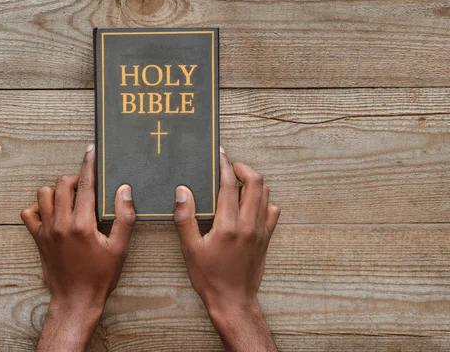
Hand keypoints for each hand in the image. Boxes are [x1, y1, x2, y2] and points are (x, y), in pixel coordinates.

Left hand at [20, 144, 135, 351]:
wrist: (76, 301)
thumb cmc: (100, 276)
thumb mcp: (120, 248)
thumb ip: (124, 217)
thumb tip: (124, 190)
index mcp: (82, 224)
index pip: (85, 185)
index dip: (89, 164)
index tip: (90, 149)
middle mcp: (60, 224)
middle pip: (61, 184)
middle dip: (75, 179)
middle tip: (87, 187)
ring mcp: (45, 231)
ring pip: (43, 194)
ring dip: (57, 191)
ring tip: (70, 199)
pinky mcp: (37, 239)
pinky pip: (29, 213)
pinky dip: (38, 208)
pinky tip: (52, 213)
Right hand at [173, 148, 279, 351]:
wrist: (233, 301)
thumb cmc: (209, 277)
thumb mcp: (190, 249)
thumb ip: (185, 218)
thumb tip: (183, 191)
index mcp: (228, 225)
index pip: (230, 184)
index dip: (224, 165)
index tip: (220, 154)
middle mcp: (249, 224)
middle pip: (256, 182)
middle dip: (243, 168)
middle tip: (230, 166)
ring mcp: (262, 231)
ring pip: (266, 194)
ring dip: (253, 182)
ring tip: (237, 182)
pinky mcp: (267, 238)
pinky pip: (272, 211)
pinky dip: (263, 201)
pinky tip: (249, 204)